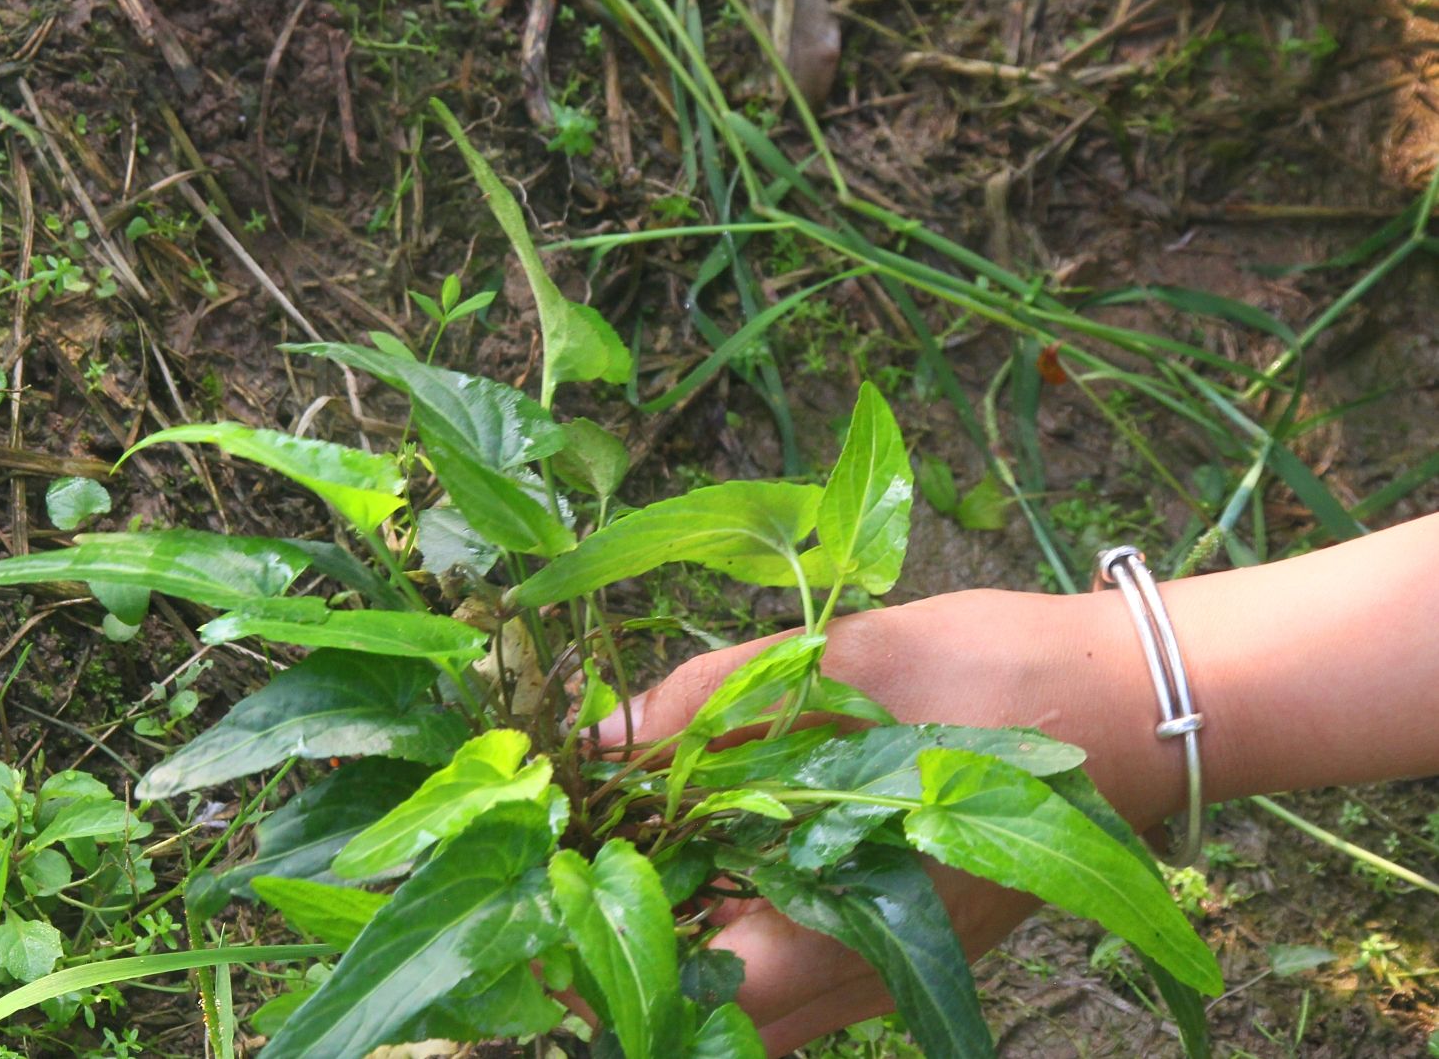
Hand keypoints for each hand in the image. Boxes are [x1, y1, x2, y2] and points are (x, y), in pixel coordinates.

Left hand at [602, 588, 1179, 1055]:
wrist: (1140, 702)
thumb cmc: (1003, 675)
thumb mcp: (852, 661)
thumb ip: (716, 702)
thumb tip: (598, 739)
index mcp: (850, 923)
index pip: (691, 1000)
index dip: (600, 963)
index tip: (541, 898)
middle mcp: (869, 977)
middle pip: (712, 1020)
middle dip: (627, 960)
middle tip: (569, 875)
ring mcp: (896, 970)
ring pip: (753, 1008)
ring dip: (680, 950)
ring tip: (625, 864)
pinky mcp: (914, 944)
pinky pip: (800, 975)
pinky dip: (738, 936)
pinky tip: (710, 860)